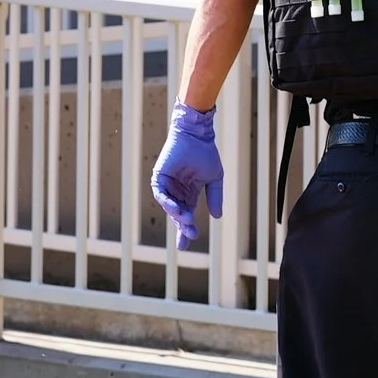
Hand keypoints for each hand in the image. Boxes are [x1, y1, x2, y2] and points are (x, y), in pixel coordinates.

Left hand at [150, 103, 223, 244]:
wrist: (197, 135)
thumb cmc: (205, 153)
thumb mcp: (214, 178)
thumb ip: (215, 197)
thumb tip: (217, 217)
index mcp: (189, 194)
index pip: (186, 216)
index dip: (186, 230)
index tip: (188, 242)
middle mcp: (177, 192)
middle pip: (177, 214)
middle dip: (183, 226)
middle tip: (190, 235)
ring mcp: (167, 184)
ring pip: (168, 206)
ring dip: (176, 214)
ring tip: (186, 220)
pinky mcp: (159, 176)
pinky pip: (160, 193)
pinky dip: (166, 201)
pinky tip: (175, 208)